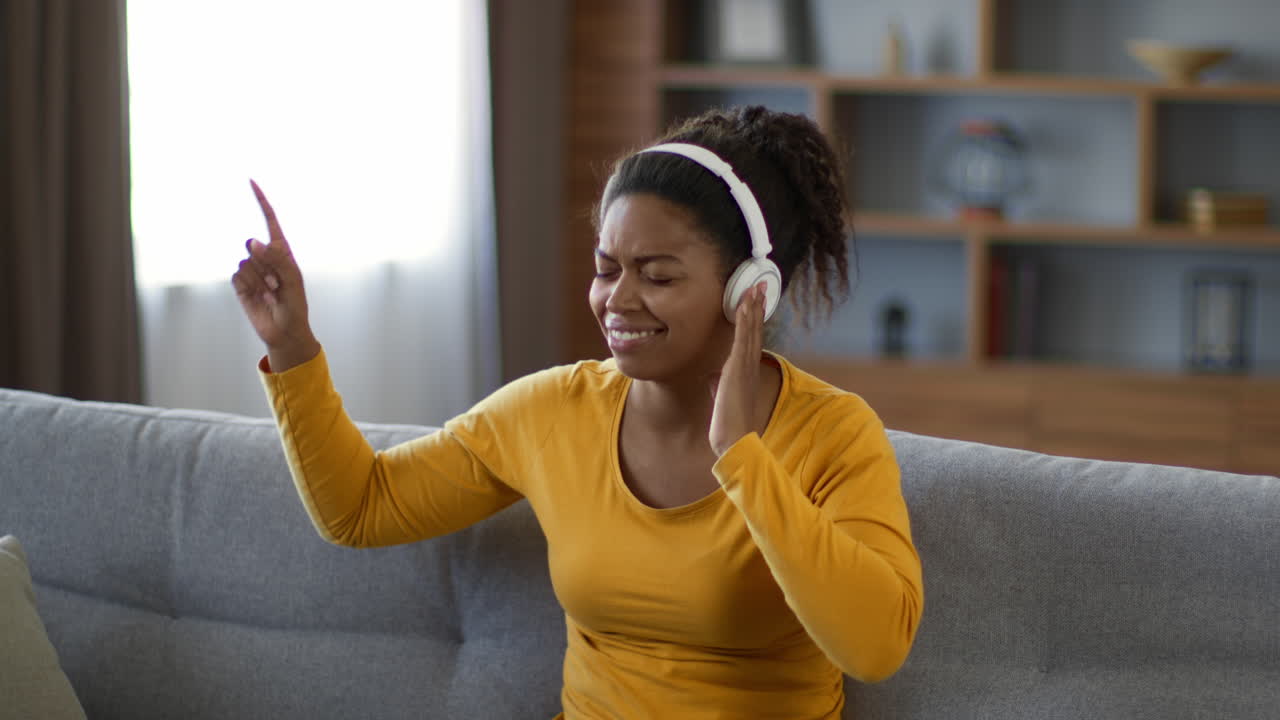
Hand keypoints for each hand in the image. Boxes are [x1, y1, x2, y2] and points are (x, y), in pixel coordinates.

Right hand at [231, 179, 319, 371]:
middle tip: (277, 283)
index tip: (251, 181)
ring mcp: (251, 270)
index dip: (261, 202)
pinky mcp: (239, 283)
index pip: (270, 221)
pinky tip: (259, 297)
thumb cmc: (295, 305)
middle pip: (253, 244)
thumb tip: (252, 242)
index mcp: (282, 252)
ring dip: (259, 279)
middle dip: (265, 263)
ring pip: (245, 262)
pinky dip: (249, 286)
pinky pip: (237, 275)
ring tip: (271, 293)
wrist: (284, 331)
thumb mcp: (293, 280)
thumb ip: (276, 259)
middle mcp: (264, 257)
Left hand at [708, 282, 766, 455]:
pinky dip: (745, 320)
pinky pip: (742, 338)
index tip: (755, 300)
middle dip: (757, 305)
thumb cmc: (728, 422)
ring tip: (755, 287)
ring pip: (750, 329)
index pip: (751, 337)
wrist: (734, 439)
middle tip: (760, 284)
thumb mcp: (721, 397)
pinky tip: (745, 305)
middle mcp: (749, 365)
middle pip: (755, 328)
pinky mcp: (737, 368)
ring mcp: (744, 365)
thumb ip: (719, 383)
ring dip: (752, 307)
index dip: (754, 317)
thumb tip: (713, 378)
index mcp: (746, 370)